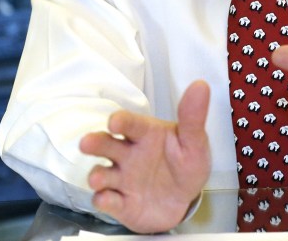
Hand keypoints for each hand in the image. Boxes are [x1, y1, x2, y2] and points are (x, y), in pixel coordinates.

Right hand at [79, 80, 211, 232]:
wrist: (185, 200)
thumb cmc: (185, 164)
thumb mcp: (195, 143)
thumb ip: (193, 118)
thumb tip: (200, 85)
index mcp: (145, 135)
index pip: (130, 123)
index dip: (121, 121)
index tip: (114, 122)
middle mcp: (128, 154)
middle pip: (106, 144)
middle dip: (95, 143)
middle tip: (87, 143)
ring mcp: (121, 179)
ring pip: (101, 174)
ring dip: (97, 176)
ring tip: (98, 179)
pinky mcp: (119, 202)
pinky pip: (107, 201)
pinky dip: (104, 200)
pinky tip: (107, 199)